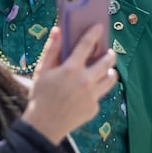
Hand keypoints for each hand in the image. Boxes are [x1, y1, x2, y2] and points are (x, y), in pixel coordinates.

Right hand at [21, 27, 116, 144]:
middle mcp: (85, 81)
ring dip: (110, 72)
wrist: (44, 125)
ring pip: (111, 79)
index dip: (94, 34)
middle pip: (107, 62)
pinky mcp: (94, 108)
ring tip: (106, 70)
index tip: (99, 26)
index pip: (86, 45)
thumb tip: (58, 30)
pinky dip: (96, 90)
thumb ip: (52, 50)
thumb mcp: (42, 71)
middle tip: (108, 52)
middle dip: (110, 54)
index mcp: (71, 69)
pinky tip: (88, 91)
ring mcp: (92, 96)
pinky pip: (100, 95)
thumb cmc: (40, 95)